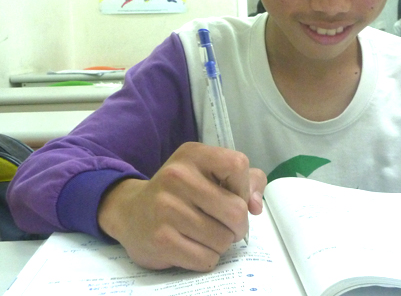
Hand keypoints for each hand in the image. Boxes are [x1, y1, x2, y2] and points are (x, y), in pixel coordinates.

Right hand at [97, 142, 266, 270]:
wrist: (131, 211)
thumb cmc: (181, 191)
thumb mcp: (209, 172)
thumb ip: (245, 180)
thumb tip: (255, 205)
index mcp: (193, 154)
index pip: (238, 165)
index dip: (244, 187)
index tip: (233, 195)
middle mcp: (177, 176)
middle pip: (235, 210)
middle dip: (238, 224)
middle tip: (226, 225)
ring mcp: (167, 208)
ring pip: (223, 238)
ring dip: (222, 242)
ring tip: (208, 234)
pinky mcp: (161, 239)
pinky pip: (206, 259)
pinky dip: (208, 257)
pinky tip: (195, 246)